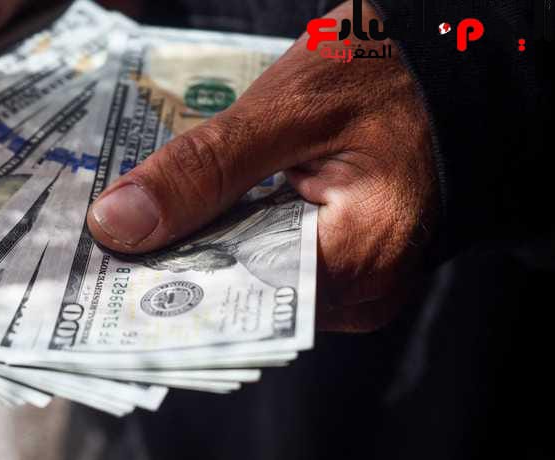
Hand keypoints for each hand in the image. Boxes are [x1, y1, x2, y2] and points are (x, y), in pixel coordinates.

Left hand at [87, 0, 436, 331]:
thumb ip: (204, 169)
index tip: (105, 274)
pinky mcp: (349, 265)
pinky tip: (198, 220)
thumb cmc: (385, 73)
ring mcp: (361, 283)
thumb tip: (118, 224)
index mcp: (362, 256)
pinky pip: (275, 268)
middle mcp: (366, 291)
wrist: (448, 63)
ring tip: (147, 229)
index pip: (243, 300)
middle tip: (113, 242)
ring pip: (255, 286)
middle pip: (246, 300)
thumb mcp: (287, 108)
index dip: (170, 285)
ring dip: (203, 254)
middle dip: (179, 268)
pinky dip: (234, 244)